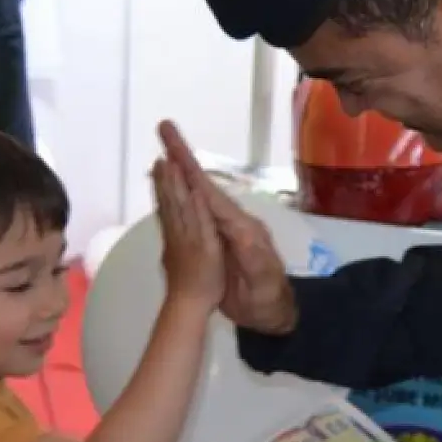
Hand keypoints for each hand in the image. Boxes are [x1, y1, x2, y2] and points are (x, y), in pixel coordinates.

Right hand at [158, 121, 297, 334]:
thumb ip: (253, 258)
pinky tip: (173, 186)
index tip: (174, 151)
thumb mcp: (263, 281)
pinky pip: (198, 209)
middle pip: (203, 184)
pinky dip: (183, 193)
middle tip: (165, 128)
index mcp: (240, 229)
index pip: (211, 195)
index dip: (193, 173)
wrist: (276, 314)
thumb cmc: (269, 300)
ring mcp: (228, 228)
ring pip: (199, 193)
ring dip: (182, 170)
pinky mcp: (221, 238)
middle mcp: (233, 222)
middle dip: (184, 157)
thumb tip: (239, 232)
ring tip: (164, 147)